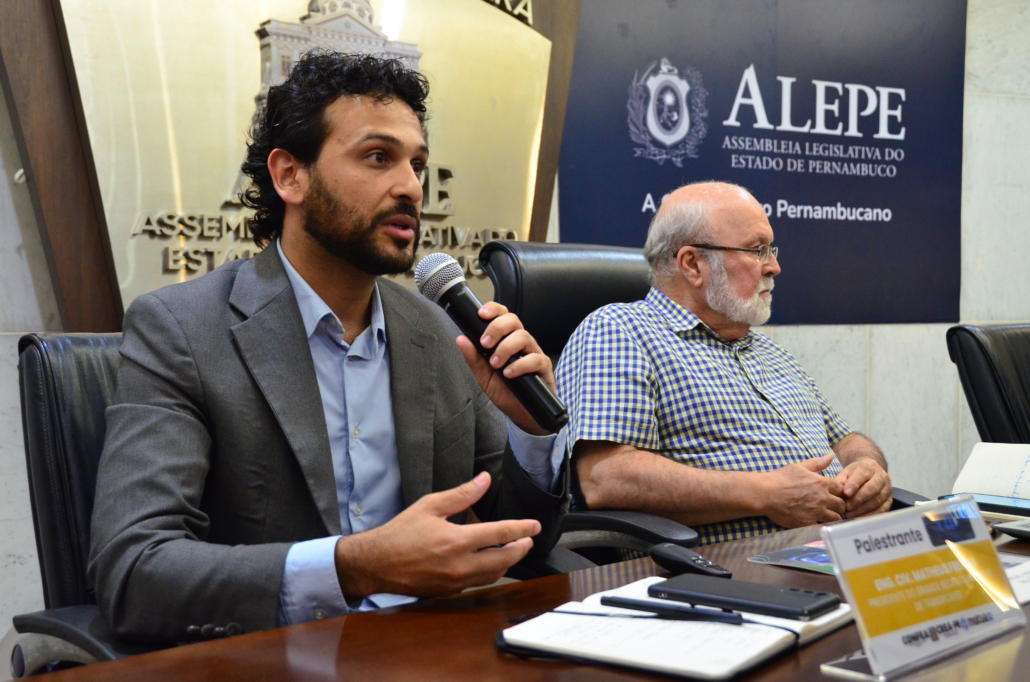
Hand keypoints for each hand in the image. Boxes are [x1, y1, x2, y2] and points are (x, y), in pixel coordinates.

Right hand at [333, 472, 539, 599]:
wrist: (376, 564)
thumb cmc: (400, 533)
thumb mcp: (430, 506)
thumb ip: (461, 494)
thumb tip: (484, 479)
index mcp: (458, 541)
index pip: (501, 534)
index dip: (522, 529)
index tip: (534, 526)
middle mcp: (461, 565)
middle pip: (504, 559)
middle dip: (521, 548)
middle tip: (528, 539)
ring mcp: (456, 581)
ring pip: (494, 574)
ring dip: (507, 562)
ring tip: (513, 549)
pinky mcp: (449, 591)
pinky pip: (478, 582)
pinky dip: (489, 572)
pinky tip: (489, 562)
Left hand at [455, 301, 554, 435]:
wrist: (523, 414)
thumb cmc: (505, 391)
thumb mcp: (484, 376)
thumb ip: (474, 358)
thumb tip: (461, 339)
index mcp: (507, 339)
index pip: (503, 316)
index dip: (493, 310)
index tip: (481, 315)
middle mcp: (521, 342)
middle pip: (513, 320)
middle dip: (497, 328)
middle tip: (485, 343)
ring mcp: (534, 353)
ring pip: (524, 336)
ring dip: (506, 348)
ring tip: (495, 364)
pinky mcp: (544, 367)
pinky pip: (535, 358)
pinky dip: (520, 365)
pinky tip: (509, 373)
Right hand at [761, 454, 845, 527]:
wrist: (765, 493)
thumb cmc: (780, 478)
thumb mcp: (799, 467)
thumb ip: (817, 463)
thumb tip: (830, 456)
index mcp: (821, 483)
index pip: (841, 489)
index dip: (838, 493)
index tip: (833, 495)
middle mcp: (822, 498)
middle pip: (841, 505)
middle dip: (838, 506)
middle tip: (831, 507)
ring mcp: (815, 511)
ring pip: (835, 517)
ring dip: (832, 517)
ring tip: (826, 516)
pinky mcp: (808, 523)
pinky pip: (823, 526)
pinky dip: (823, 525)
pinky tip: (818, 523)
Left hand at [835, 458, 891, 517]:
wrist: (870, 474)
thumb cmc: (855, 475)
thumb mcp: (846, 473)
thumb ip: (840, 481)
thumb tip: (836, 492)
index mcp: (869, 466)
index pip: (862, 474)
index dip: (854, 484)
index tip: (846, 493)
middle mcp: (881, 476)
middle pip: (872, 488)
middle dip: (858, 499)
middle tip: (847, 507)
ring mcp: (887, 489)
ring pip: (877, 500)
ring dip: (863, 509)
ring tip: (850, 514)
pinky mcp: (889, 500)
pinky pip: (882, 509)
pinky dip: (870, 515)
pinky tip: (859, 518)